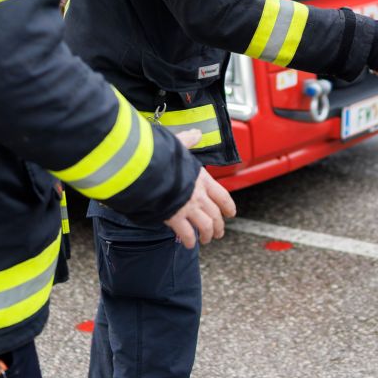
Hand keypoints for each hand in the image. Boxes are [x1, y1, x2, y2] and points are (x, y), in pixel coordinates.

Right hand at [161, 130, 236, 247]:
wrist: (145, 169)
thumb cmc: (161, 156)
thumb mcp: (177, 144)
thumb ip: (187, 140)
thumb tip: (196, 133)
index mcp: (202, 178)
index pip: (222, 195)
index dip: (229, 206)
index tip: (231, 214)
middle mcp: (198, 194)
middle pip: (216, 215)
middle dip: (219, 226)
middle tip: (218, 233)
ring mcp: (188, 207)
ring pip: (205, 226)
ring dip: (206, 235)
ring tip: (205, 240)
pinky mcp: (175, 217)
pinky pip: (187, 234)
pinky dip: (189, 241)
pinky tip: (189, 244)